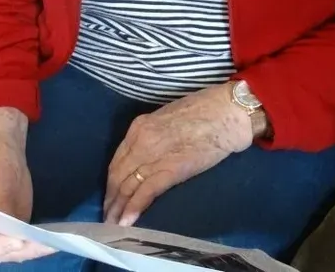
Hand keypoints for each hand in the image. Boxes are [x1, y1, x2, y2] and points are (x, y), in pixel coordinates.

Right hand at [0, 109, 54, 263]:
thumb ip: (2, 206)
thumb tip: (13, 234)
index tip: (18, 242)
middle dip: (16, 250)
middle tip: (42, 245)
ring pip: (3, 252)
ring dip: (27, 251)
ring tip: (50, 244)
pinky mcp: (3, 230)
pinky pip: (14, 245)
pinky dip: (30, 246)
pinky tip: (49, 242)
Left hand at [104, 83, 252, 225]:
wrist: (226, 113)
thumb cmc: (204, 109)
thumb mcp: (167, 117)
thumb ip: (153, 135)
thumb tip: (150, 153)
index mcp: (139, 126)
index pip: (117, 159)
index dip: (112, 180)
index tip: (111, 194)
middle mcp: (140, 141)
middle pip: (118, 175)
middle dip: (111, 198)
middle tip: (108, 216)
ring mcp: (153, 156)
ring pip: (127, 186)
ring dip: (118, 208)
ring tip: (113, 224)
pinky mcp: (170, 170)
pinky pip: (145, 192)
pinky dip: (133, 209)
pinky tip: (126, 222)